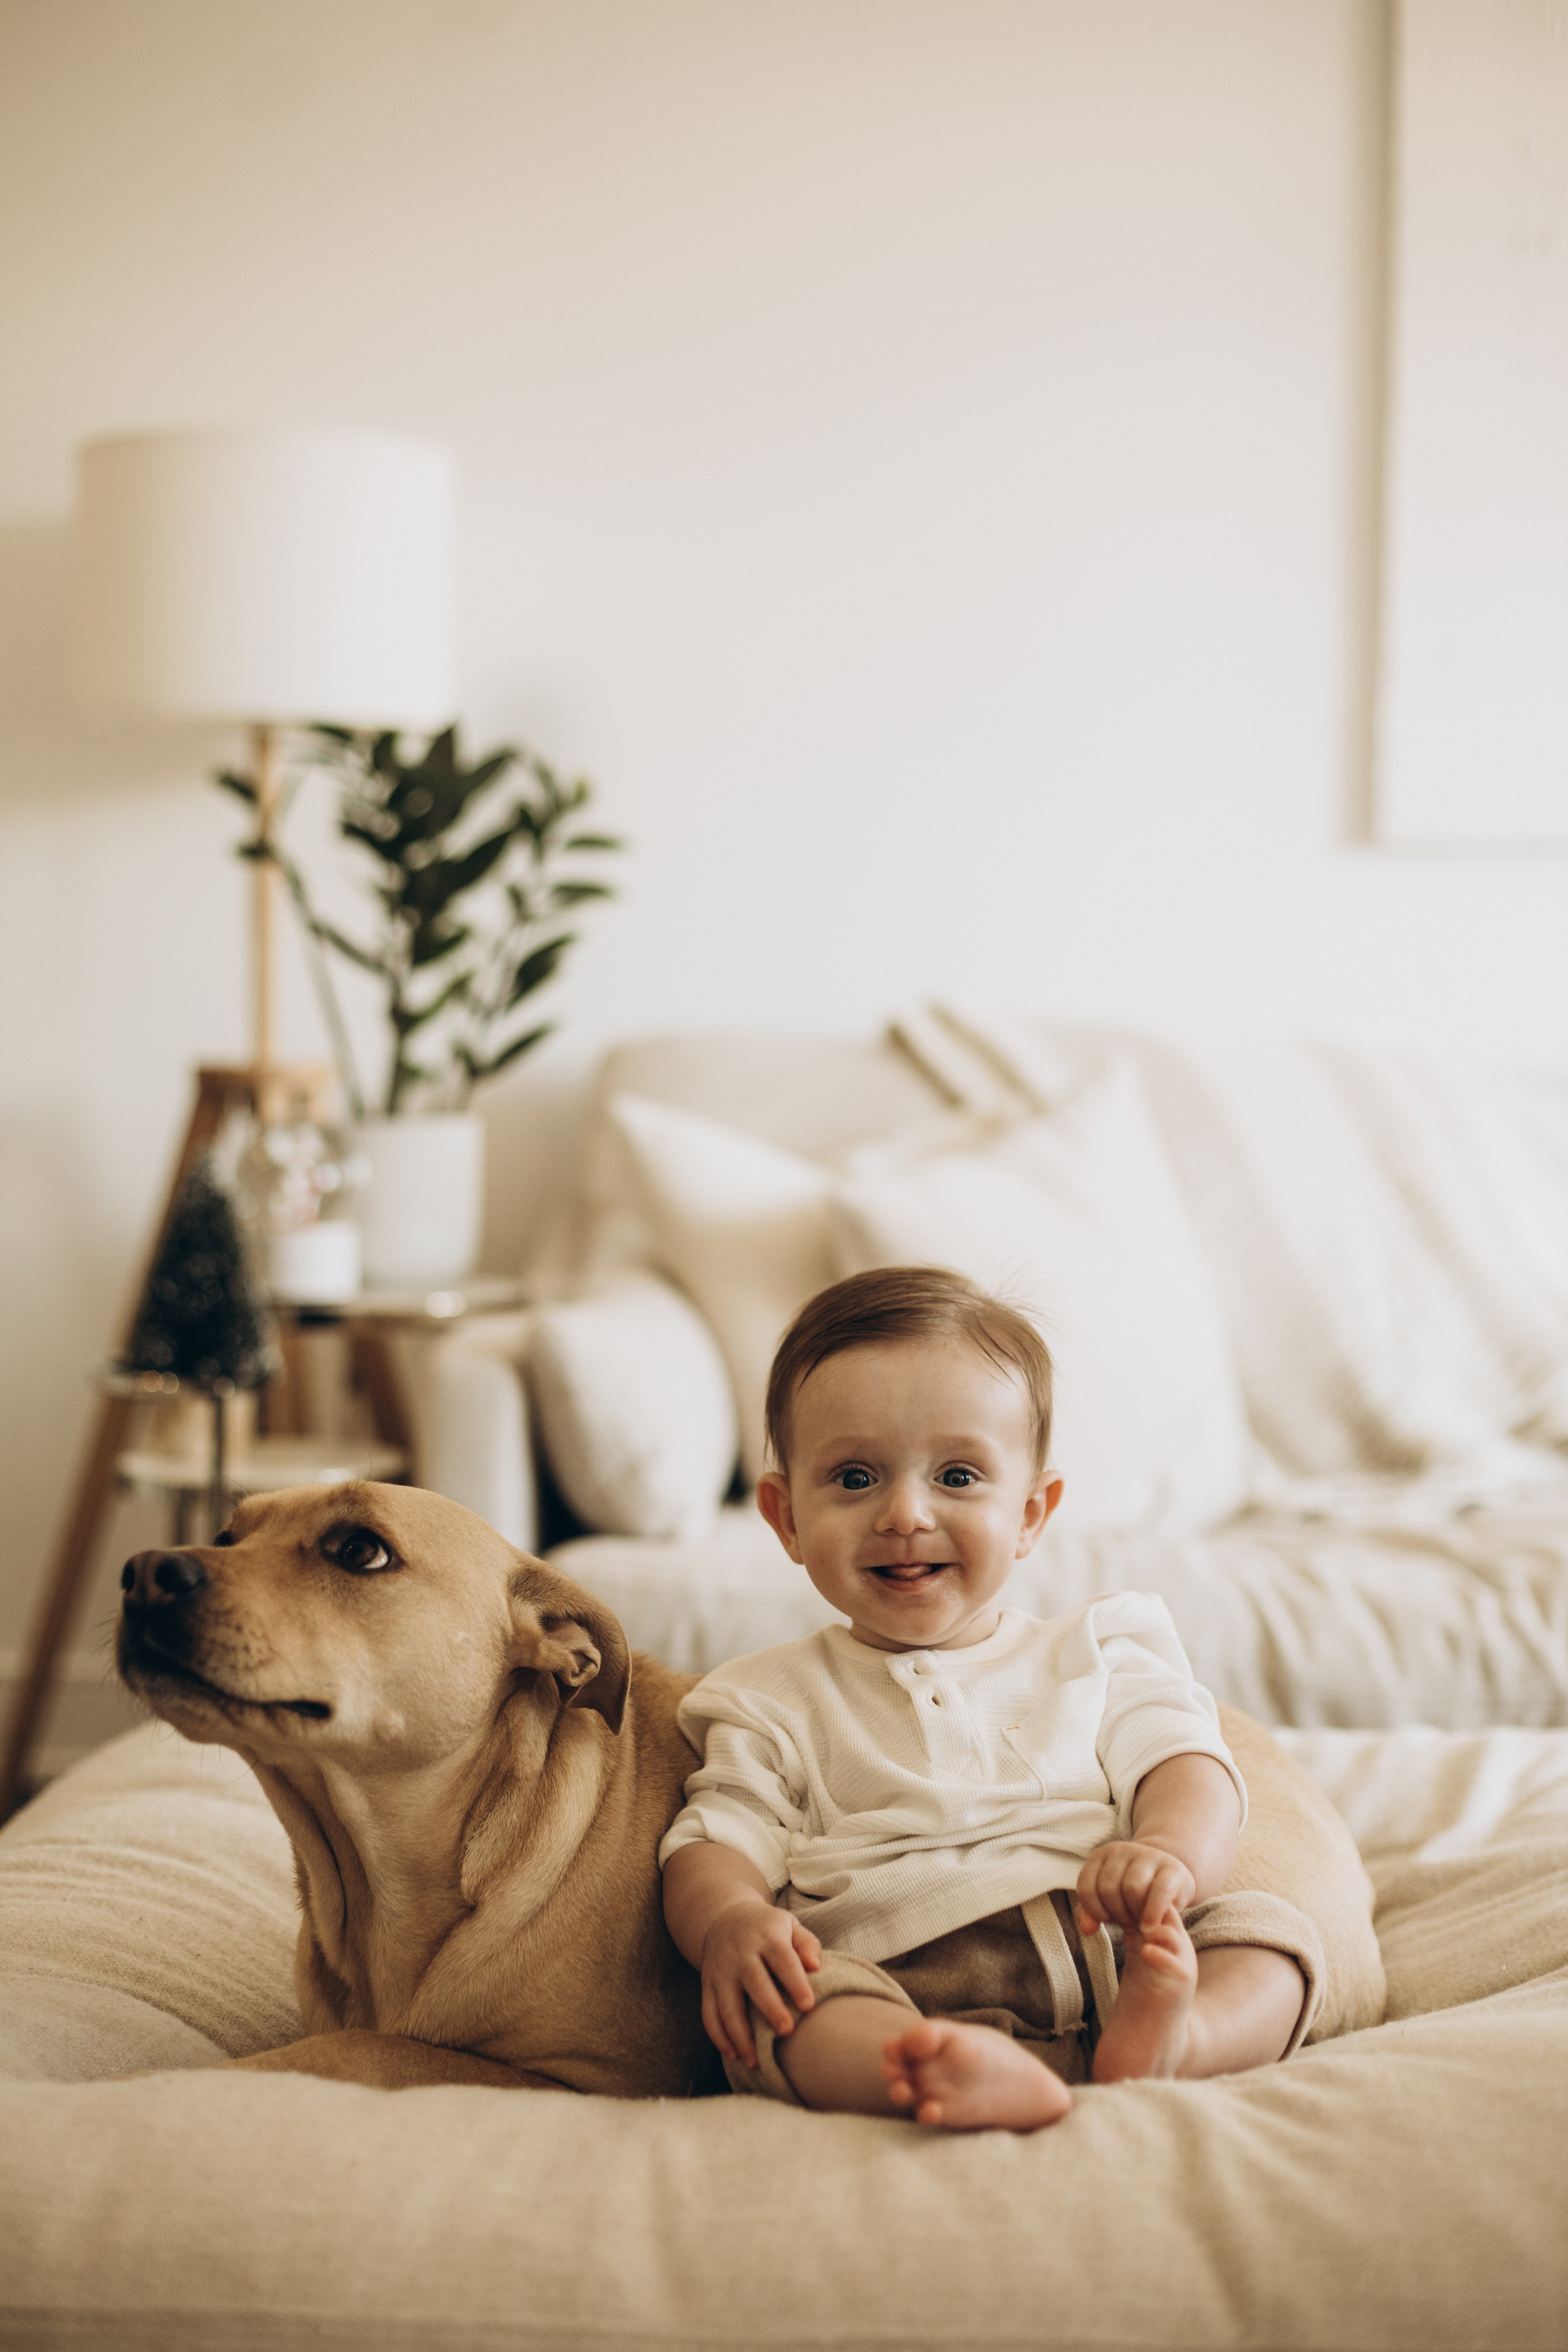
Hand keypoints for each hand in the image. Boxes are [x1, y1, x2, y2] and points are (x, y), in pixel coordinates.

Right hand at [700, 1898, 821, 2070]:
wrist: (724, 1917)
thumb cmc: (768, 1928)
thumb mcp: (789, 1924)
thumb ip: (806, 1944)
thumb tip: (815, 1966)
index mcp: (766, 1937)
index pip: (782, 1959)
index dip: (795, 1982)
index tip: (809, 2005)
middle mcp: (740, 1953)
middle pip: (754, 1982)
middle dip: (770, 2008)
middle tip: (787, 2031)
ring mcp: (720, 1970)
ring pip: (727, 2005)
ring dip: (740, 2035)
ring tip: (756, 2061)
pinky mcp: (706, 1984)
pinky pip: (708, 2013)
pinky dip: (718, 2037)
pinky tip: (733, 2055)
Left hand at [1075, 1839, 1195, 1940]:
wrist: (1169, 1879)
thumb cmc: (1131, 1895)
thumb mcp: (1107, 1901)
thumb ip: (1090, 1913)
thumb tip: (1087, 1930)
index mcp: (1101, 1855)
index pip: (1086, 1886)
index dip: (1094, 1910)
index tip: (1107, 1919)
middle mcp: (1122, 1850)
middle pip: (1109, 1888)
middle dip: (1117, 1914)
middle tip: (1127, 1924)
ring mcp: (1148, 1856)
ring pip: (1132, 1888)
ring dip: (1134, 1913)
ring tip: (1138, 1923)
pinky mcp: (1172, 1868)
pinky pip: (1160, 1891)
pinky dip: (1152, 1913)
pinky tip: (1149, 1926)